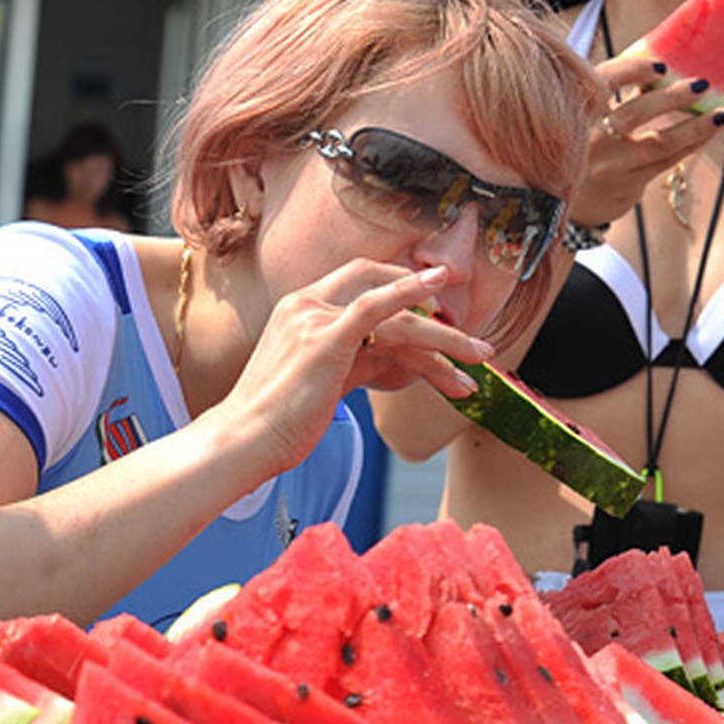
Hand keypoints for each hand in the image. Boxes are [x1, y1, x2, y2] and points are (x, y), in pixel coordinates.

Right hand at [212, 263, 492, 478]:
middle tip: (464, 319)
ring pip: (393, 308)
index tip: (437, 306)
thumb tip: (399, 365)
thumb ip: (358, 364)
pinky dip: (411, 292)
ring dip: (443, 332)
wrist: (243, 442)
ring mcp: (315, 317)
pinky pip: (378, 306)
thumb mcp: (323, 383)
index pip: (359, 282)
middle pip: (378, 281)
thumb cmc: (277, 422)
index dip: (401, 286)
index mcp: (299, 309)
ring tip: (479, 354)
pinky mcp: (326, 337)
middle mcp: (306, 303)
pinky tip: (440, 288)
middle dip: (425, 294)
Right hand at [571, 54, 723, 226]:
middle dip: (670, 98)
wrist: (558, 202)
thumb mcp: (583, 116)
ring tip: (723, 113)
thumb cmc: (579, 145)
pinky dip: (691, 144)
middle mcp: (590, 139)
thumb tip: (656, 64)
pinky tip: (711, 131)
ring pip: (658, 144)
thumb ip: (610, 91)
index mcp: (576, 112)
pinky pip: (666, 162)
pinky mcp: (627, 185)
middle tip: (701, 84)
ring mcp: (610, 166)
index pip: (602, 82)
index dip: (632, 70)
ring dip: (694, 127)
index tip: (660, 65)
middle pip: (634, 115)